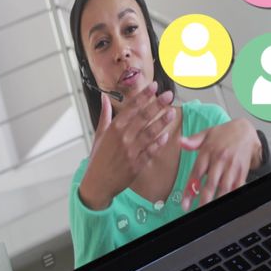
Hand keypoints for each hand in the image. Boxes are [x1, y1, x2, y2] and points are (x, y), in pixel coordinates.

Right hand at [79, 81, 177, 209]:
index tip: (154, 86)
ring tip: (172, 112)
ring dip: (162, 122)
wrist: (98, 183)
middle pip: (143, 118)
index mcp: (113, 129)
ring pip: (150, 133)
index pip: (131, 107)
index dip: (144, 96)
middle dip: (157, 105)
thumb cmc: (98, 159)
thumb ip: (105, 115)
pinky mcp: (138, 164)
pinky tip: (167, 136)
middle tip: (169, 95)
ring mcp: (131, 151)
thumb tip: (103, 97)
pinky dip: (159, 143)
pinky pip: (151, 151)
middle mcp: (123, 138)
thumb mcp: (99, 134)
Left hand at [179, 118, 261, 210]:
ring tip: (210, 210)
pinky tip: (226, 202)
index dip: (190, 189)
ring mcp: (232, 166)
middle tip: (198, 210)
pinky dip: (232, 194)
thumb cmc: (224, 133)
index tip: (185, 203)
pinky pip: (237, 185)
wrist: (246, 130)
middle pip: (211, 183)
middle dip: (204, 199)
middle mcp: (220, 159)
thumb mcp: (207, 133)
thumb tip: (180, 142)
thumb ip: (193, 141)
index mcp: (209, 151)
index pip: (197, 173)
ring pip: (224, 187)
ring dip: (217, 200)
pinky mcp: (242, 170)